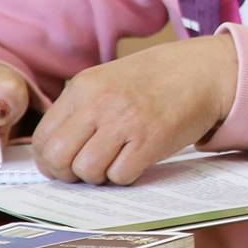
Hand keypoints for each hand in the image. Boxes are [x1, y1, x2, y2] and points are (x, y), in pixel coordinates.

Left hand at [29, 34, 237, 183]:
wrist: (204, 71)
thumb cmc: (156, 80)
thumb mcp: (108, 81)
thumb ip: (80, 109)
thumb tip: (54, 150)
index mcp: (84, 87)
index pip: (44, 137)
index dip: (49, 159)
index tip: (64, 164)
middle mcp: (100, 103)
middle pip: (58, 158)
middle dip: (67, 173)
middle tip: (85, 170)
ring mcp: (125, 121)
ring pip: (87, 171)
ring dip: (99, 176)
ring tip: (115, 162)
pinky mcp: (151, 140)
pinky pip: (120, 176)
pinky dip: (126, 175)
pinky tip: (136, 160)